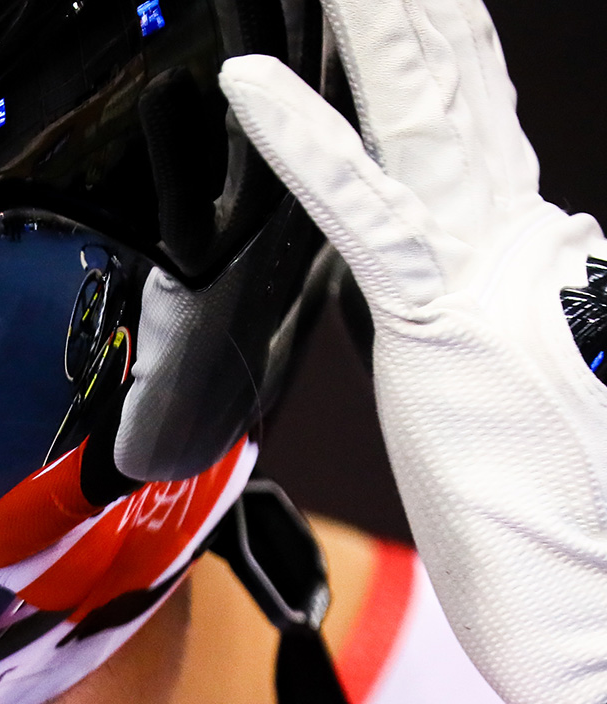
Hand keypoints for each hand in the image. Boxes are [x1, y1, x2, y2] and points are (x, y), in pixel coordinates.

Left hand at [219, 0, 606, 703]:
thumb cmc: (562, 539)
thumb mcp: (507, 401)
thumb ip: (488, 322)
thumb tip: (491, 285)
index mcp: (529, 259)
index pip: (465, 122)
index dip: (422, 46)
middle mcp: (522, 245)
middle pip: (455, 90)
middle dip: (406, 11)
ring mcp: (488, 279)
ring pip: (421, 117)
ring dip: (377, 24)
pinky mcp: (445, 328)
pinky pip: (367, 220)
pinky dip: (309, 146)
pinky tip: (253, 85)